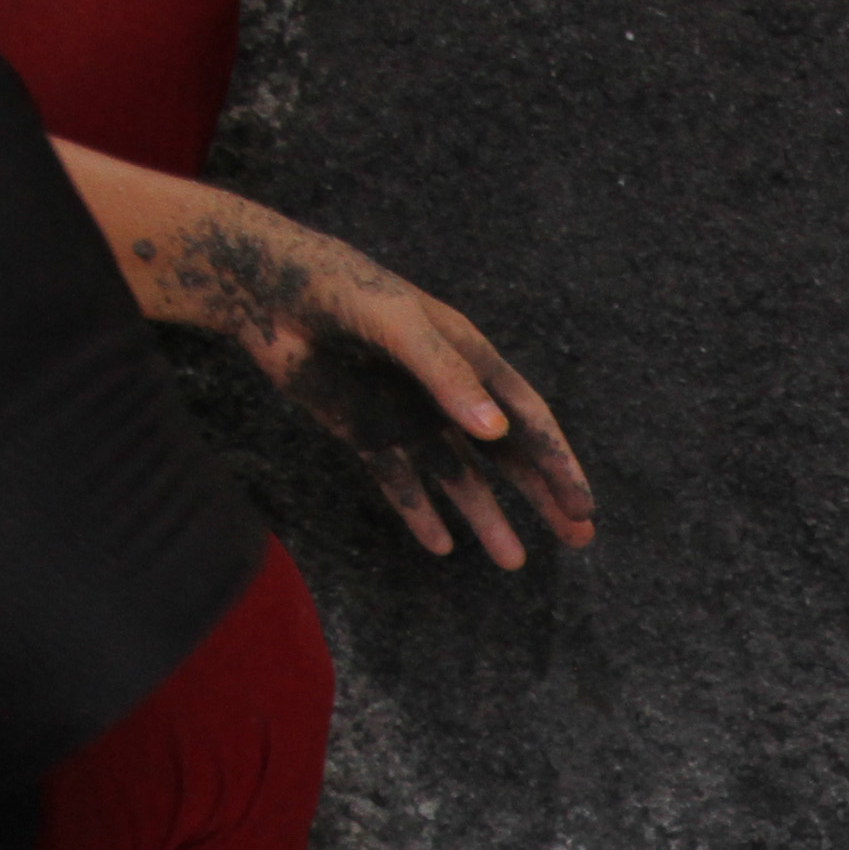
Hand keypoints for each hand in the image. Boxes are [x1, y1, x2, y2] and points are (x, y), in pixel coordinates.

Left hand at [243, 252, 596, 569]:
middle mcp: (443, 391)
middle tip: (577, 538)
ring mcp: (405, 415)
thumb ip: (445, 375)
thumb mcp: (399, 324)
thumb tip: (495, 434)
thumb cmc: (340, 288)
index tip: (581, 505)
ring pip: (457, 476)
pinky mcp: (364, 430)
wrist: (267, 289)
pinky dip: (419, 512)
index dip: (557, 463)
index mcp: (468, 357)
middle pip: (505, 455)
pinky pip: (399, 481)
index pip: (527, 420)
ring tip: (513, 561)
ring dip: (486, 517)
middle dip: (541, 497)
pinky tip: (440, 545)